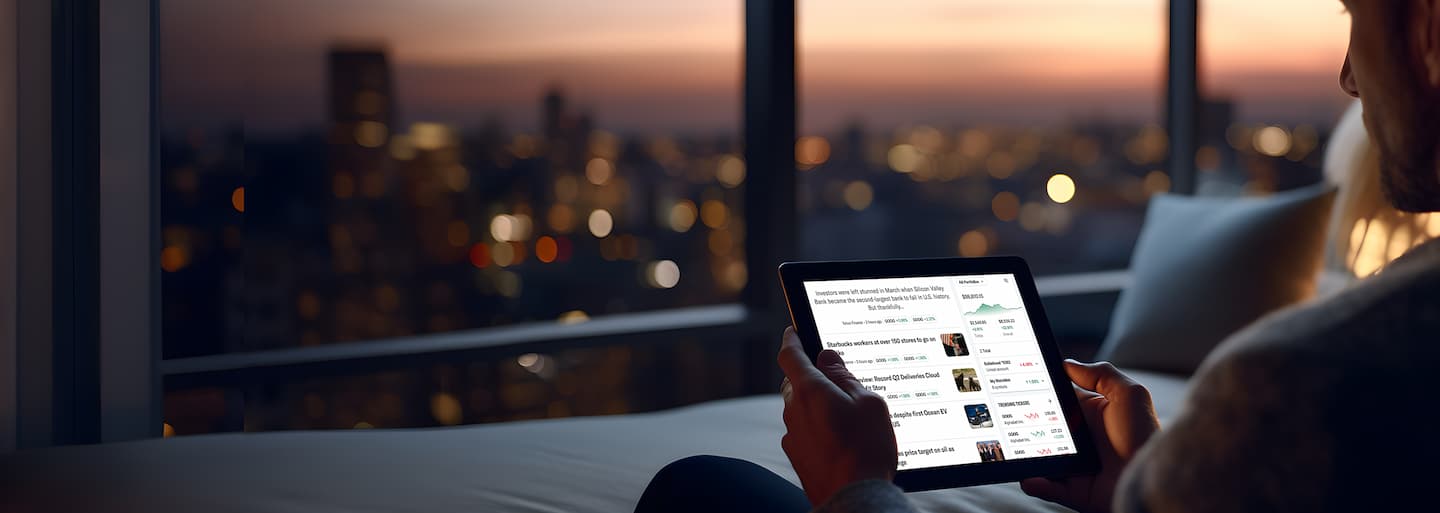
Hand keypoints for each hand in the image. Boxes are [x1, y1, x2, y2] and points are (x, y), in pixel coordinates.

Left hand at [777, 327, 897, 505]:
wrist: (853, 497)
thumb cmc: (866, 449)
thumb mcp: (869, 403)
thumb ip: (845, 377)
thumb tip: (828, 359)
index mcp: (810, 390)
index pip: (791, 354)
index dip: (793, 338)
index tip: (795, 331)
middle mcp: (794, 410)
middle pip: (795, 382)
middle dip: (812, 377)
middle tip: (839, 381)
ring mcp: (793, 435)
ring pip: (800, 409)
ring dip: (817, 406)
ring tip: (848, 419)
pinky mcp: (796, 456)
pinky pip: (804, 432)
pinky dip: (817, 429)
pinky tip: (841, 441)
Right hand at [1021, 360, 1159, 512]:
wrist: (1154, 481)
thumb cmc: (1145, 436)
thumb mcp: (1130, 395)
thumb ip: (1102, 375)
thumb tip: (1068, 364)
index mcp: (1092, 414)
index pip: (1059, 399)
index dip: (1040, 392)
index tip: (1018, 385)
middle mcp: (1081, 438)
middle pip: (1044, 427)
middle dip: (1026, 423)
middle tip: (1010, 418)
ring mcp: (1075, 464)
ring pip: (1041, 457)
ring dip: (1025, 455)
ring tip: (1013, 450)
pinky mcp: (1075, 489)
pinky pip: (1048, 486)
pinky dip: (1035, 482)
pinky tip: (1029, 477)